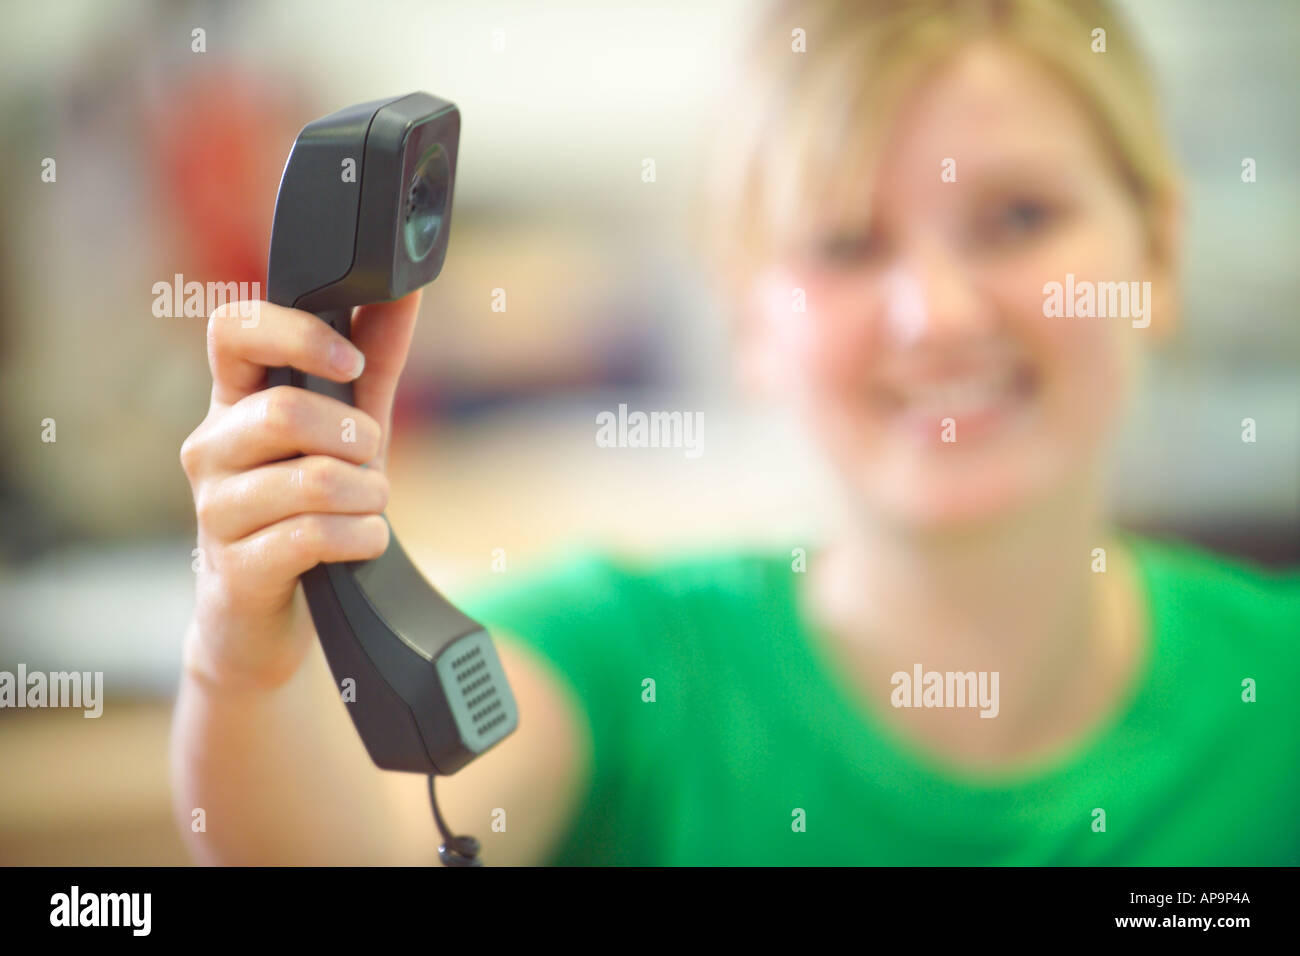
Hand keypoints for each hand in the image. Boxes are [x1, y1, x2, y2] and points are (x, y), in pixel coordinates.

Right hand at [179, 292, 421, 689]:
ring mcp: (215, 510)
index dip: (296, 334)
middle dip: (356, 437)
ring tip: (369, 508)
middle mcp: (211, 449)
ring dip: (368, 496)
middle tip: (372, 460)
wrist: (267, 617)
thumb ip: (374, 361)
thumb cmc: (307, 510)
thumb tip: (405, 290)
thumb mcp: (347, 429)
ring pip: (311, 480)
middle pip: (285, 411)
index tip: (349, 362)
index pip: (231, 330)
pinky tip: (362, 544)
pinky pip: (314, 536)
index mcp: (233, 402)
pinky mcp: (236, 568)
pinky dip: (361, 538)